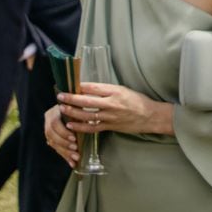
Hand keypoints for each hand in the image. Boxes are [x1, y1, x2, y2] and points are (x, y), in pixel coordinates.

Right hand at [44, 102, 78, 168]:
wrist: (75, 110)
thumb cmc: (79, 109)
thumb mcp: (79, 109)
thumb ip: (79, 114)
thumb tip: (84, 122)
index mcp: (54, 112)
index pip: (54, 124)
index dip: (63, 132)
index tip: (74, 138)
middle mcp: (48, 120)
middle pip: (51, 135)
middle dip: (64, 144)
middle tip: (75, 149)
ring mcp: (48, 130)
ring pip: (53, 143)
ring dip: (65, 152)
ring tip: (76, 158)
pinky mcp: (52, 139)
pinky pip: (57, 149)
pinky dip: (65, 156)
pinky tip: (72, 163)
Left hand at [56, 82, 173, 138]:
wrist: (150, 116)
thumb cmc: (137, 101)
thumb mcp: (123, 89)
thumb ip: (107, 90)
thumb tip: (88, 89)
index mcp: (115, 91)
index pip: (93, 87)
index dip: (79, 86)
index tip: (69, 84)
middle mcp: (112, 103)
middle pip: (87, 101)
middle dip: (71, 99)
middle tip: (60, 96)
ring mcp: (111, 116)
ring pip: (87, 115)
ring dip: (73, 112)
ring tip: (62, 109)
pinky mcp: (110, 126)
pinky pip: (93, 127)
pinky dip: (81, 127)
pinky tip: (71, 125)